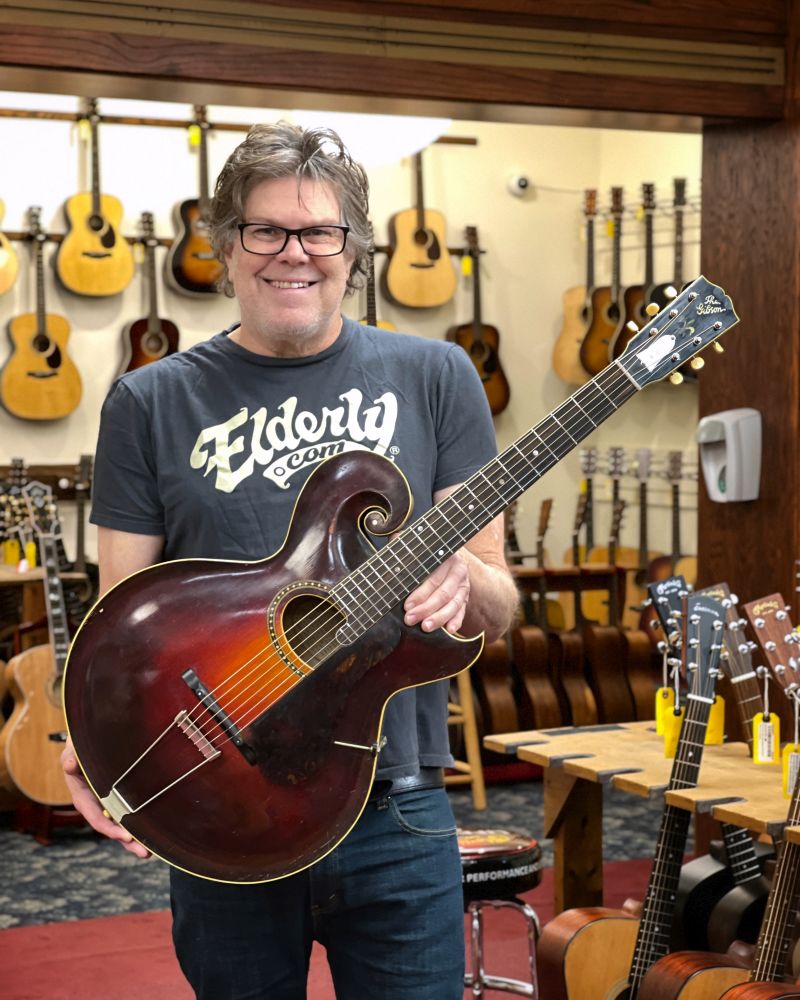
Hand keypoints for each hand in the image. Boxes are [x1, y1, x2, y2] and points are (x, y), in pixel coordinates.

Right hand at [61, 742, 150, 858]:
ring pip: (121, 823)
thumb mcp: (74, 749)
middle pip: (111, 827)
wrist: (94, 739)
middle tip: (144, 853)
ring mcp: (108, 802)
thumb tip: (69, 765)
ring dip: (134, 838)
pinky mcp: (120, 797)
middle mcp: (96, 804)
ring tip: (150, 851)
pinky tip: (153, 832)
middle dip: (126, 841)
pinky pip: (129, 811)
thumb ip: (71, 757)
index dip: (109, 828)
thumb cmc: (82, 745)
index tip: (125, 836)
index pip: (96, 817)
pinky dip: (139, 822)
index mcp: (83, 796)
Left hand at [403, 551, 469, 633]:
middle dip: (426, 609)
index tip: (407, 606)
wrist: (445, 552)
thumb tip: (393, 577)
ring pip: (453, 604)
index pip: (433, 580)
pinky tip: (450, 629)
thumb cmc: (425, 554)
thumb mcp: (418, 552)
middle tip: (410, 619)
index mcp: (447, 558)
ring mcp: (463, 585)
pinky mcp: (465, 597)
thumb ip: (409, 561)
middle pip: (443, 594)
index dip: (420, 594)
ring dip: (439, 618)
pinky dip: (456, 620)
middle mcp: (458, 571)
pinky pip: (462, 610)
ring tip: (426, 626)